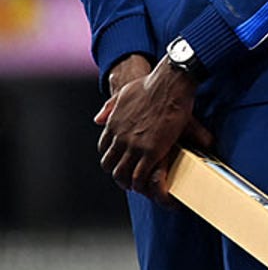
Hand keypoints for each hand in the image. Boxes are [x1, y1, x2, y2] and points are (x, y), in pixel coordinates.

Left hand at [95, 61, 213, 200]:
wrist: (169, 83)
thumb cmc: (151, 84)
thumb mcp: (123, 93)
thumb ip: (109, 107)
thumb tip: (97, 119)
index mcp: (113, 125)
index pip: (104, 148)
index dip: (112, 156)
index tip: (120, 159)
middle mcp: (120, 138)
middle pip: (110, 164)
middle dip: (117, 172)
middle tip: (127, 177)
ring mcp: (135, 146)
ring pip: (122, 173)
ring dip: (127, 182)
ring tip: (135, 186)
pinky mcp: (152, 151)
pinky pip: (140, 175)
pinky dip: (140, 184)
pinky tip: (145, 186)